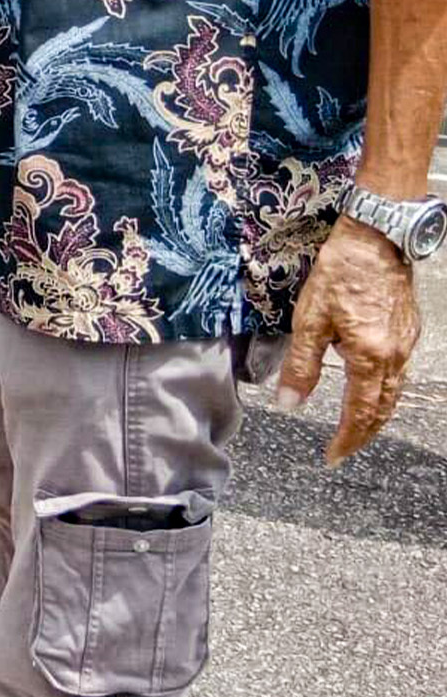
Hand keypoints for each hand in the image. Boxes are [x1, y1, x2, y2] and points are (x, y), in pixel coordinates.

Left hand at [275, 220, 423, 463]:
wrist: (376, 240)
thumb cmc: (339, 276)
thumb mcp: (310, 321)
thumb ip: (302, 365)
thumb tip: (290, 403)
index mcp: (371, 358)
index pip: (361, 413)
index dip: (347, 438)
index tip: (332, 456)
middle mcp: (396, 357)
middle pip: (383, 409)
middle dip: (364, 434)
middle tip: (344, 449)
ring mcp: (406, 344)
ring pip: (394, 392)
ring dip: (375, 415)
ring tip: (355, 427)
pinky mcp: (408, 331)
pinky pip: (399, 373)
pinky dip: (384, 391)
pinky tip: (369, 388)